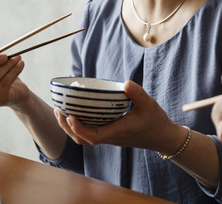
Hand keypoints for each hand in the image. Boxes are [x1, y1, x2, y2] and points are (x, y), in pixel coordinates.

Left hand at [53, 80, 182, 152]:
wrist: (163, 137)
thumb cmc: (156, 121)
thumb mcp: (148, 104)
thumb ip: (137, 93)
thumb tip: (125, 83)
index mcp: (116, 132)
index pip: (92, 136)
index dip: (78, 128)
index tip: (70, 116)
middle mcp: (110, 137)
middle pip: (82, 139)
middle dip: (67, 127)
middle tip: (58, 110)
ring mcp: (109, 137)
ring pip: (84, 138)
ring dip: (71, 128)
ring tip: (62, 112)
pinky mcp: (111, 134)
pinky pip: (90, 133)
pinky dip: (79, 126)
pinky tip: (78, 112)